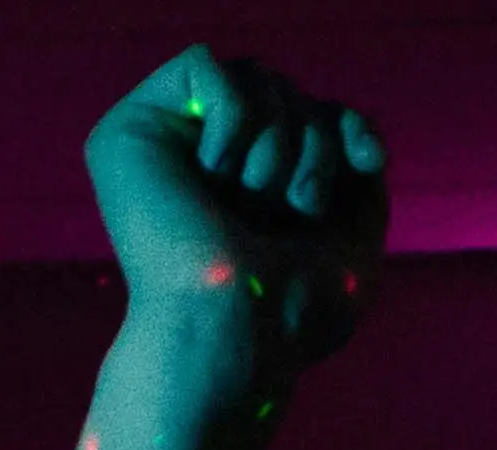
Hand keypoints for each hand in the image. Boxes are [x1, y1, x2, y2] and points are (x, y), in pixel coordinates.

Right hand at [89, 49, 384, 405]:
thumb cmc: (294, 312)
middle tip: (288, 215)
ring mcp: (165, 146)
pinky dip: (233, 120)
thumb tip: (347, 120)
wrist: (239, 335)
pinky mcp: (128, 132)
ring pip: (253, 76)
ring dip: (278, 146)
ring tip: (252, 206)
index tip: (367, 163)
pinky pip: (204, 67)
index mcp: (252, 187)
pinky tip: (213, 176)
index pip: (312, 113)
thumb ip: (356, 173)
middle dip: (313, 149)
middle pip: (288, 92)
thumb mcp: (353, 239)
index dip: (345, 128)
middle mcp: (207, 161)